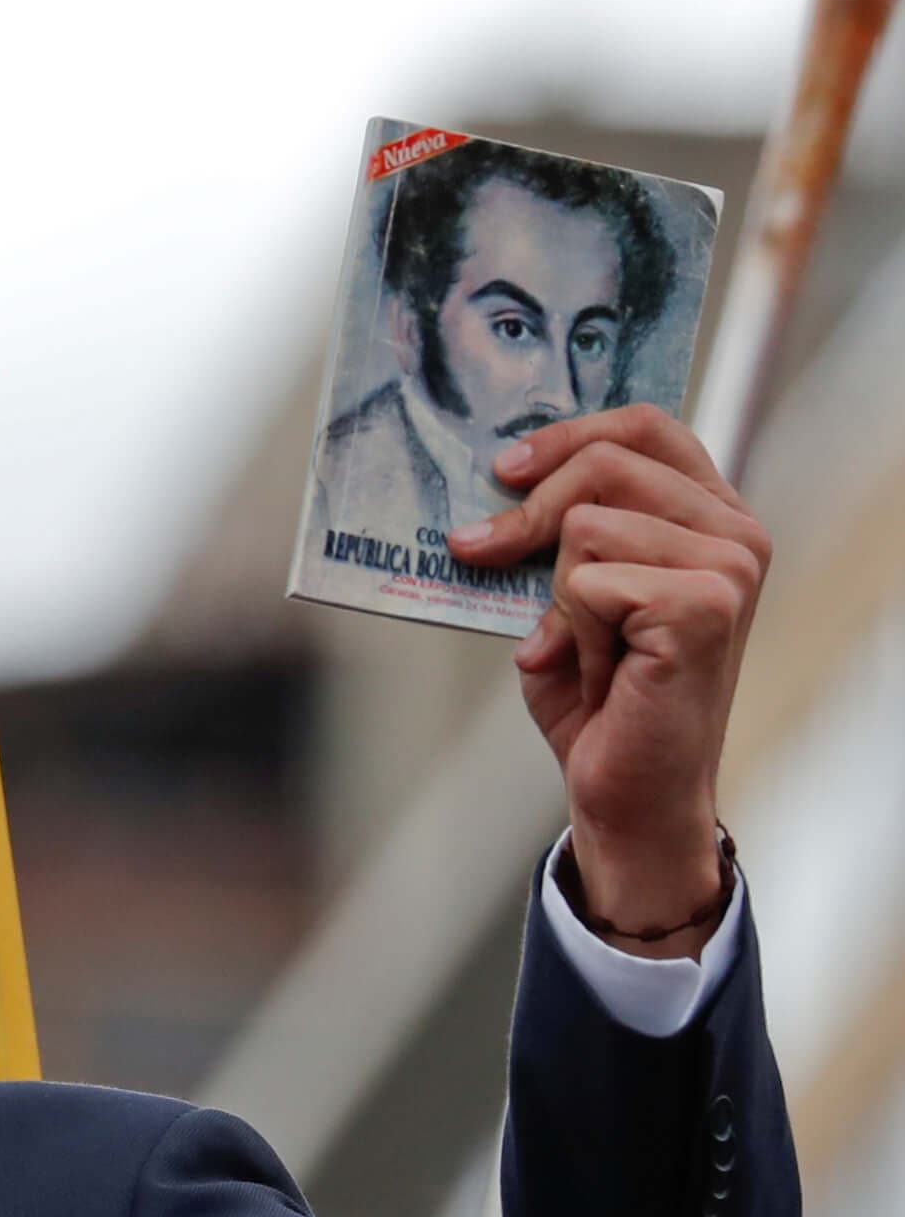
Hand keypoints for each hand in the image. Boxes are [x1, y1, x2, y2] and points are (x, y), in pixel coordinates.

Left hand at [452, 405, 768, 958]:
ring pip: (585, 528)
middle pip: (604, 465)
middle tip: (482, 553)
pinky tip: (602, 674)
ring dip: (561, 599)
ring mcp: (728, 567)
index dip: (567, 435)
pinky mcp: (703, 606)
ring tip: (588, 650)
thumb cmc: (603, 699)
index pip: (645, 426)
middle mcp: (734, 533)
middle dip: (528, 517)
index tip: (505, 470)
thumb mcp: (572, 597)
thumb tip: (497, 486)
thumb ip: (560, 534)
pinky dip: (572, 633)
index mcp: (710, 516)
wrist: (627, 790)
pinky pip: (588, 584)